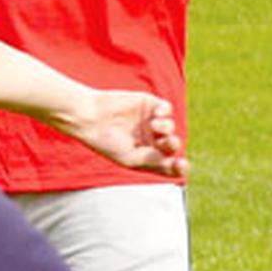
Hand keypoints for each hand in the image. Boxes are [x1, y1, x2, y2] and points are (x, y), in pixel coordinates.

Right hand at [69, 90, 188, 176]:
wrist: (90, 118)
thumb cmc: (106, 142)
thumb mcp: (131, 159)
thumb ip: (155, 162)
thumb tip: (177, 163)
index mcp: (144, 156)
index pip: (167, 164)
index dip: (178, 166)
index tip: (181, 164)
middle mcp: (148, 140)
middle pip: (171, 145)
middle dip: (173, 144)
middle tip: (168, 141)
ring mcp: (148, 122)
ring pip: (170, 127)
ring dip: (167, 127)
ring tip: (154, 124)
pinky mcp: (148, 104)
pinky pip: (166, 109)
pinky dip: (165, 112)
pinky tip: (156, 114)